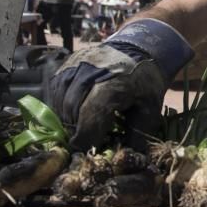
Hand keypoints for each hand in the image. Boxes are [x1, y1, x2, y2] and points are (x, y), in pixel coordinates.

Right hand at [48, 19, 193, 149]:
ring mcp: (76, 64)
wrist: (139, 48)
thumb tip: (124, 158)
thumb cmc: (145, 82)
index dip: (85, 137)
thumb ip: (137, 134)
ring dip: (66, 118)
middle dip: (75, 130)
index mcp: (113, 84)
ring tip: (78, 128)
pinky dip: (61, 104)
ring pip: (59, 99)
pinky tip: (73, 112)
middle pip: (71, 109)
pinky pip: (55, 89)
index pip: (89, 115)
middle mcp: (89, 71)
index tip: (84, 150)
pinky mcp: (67, 63)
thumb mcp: (150, 108)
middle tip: (82, 143)